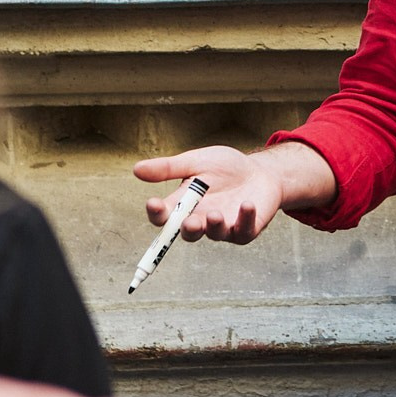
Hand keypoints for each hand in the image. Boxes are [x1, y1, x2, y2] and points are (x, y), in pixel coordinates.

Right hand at [134, 146, 285, 244]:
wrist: (258, 170)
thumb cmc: (224, 168)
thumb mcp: (195, 162)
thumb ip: (168, 168)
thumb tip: (136, 169)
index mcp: (184, 205)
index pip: (165, 216)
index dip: (157, 214)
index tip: (154, 203)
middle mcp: (201, 220)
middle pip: (188, 232)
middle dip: (187, 229)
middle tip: (189, 221)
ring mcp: (224, 227)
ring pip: (215, 234)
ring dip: (214, 226)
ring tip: (215, 214)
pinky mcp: (246, 229)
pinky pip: (244, 230)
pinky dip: (245, 219)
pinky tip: (246, 205)